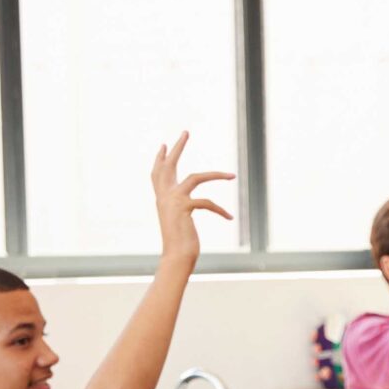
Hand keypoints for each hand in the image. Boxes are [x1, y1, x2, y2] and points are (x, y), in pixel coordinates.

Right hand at [150, 132, 233, 261]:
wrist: (177, 256)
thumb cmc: (181, 244)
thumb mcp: (180, 223)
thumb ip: (182, 210)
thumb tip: (189, 205)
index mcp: (162, 199)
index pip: (158, 174)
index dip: (161, 159)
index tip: (164, 145)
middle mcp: (163, 196)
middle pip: (169, 166)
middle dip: (178, 148)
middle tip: (186, 132)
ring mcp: (173, 200)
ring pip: (195, 178)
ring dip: (215, 175)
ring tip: (231, 176)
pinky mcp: (184, 207)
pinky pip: (207, 202)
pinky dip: (220, 210)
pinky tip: (230, 217)